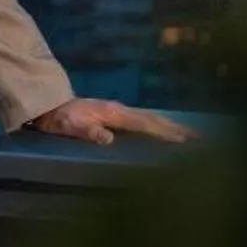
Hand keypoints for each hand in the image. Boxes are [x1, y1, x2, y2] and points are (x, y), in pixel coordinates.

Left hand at [26, 97, 199, 145]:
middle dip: (176, 128)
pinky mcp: (114, 115)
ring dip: (170, 126)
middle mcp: (119, 110)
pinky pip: (142, 120)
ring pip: (150, 118)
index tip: (185, 141)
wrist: (47, 105)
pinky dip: (158, 125)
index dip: (164, 133)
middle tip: (200, 138)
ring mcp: (118, 111)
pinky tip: (164, 132)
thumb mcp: (69, 126)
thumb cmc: (58, 118)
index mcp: (113, 113)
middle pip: (153, 119)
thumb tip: (108, 139)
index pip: (144, 124)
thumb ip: (88, 131)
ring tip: (190, 135)